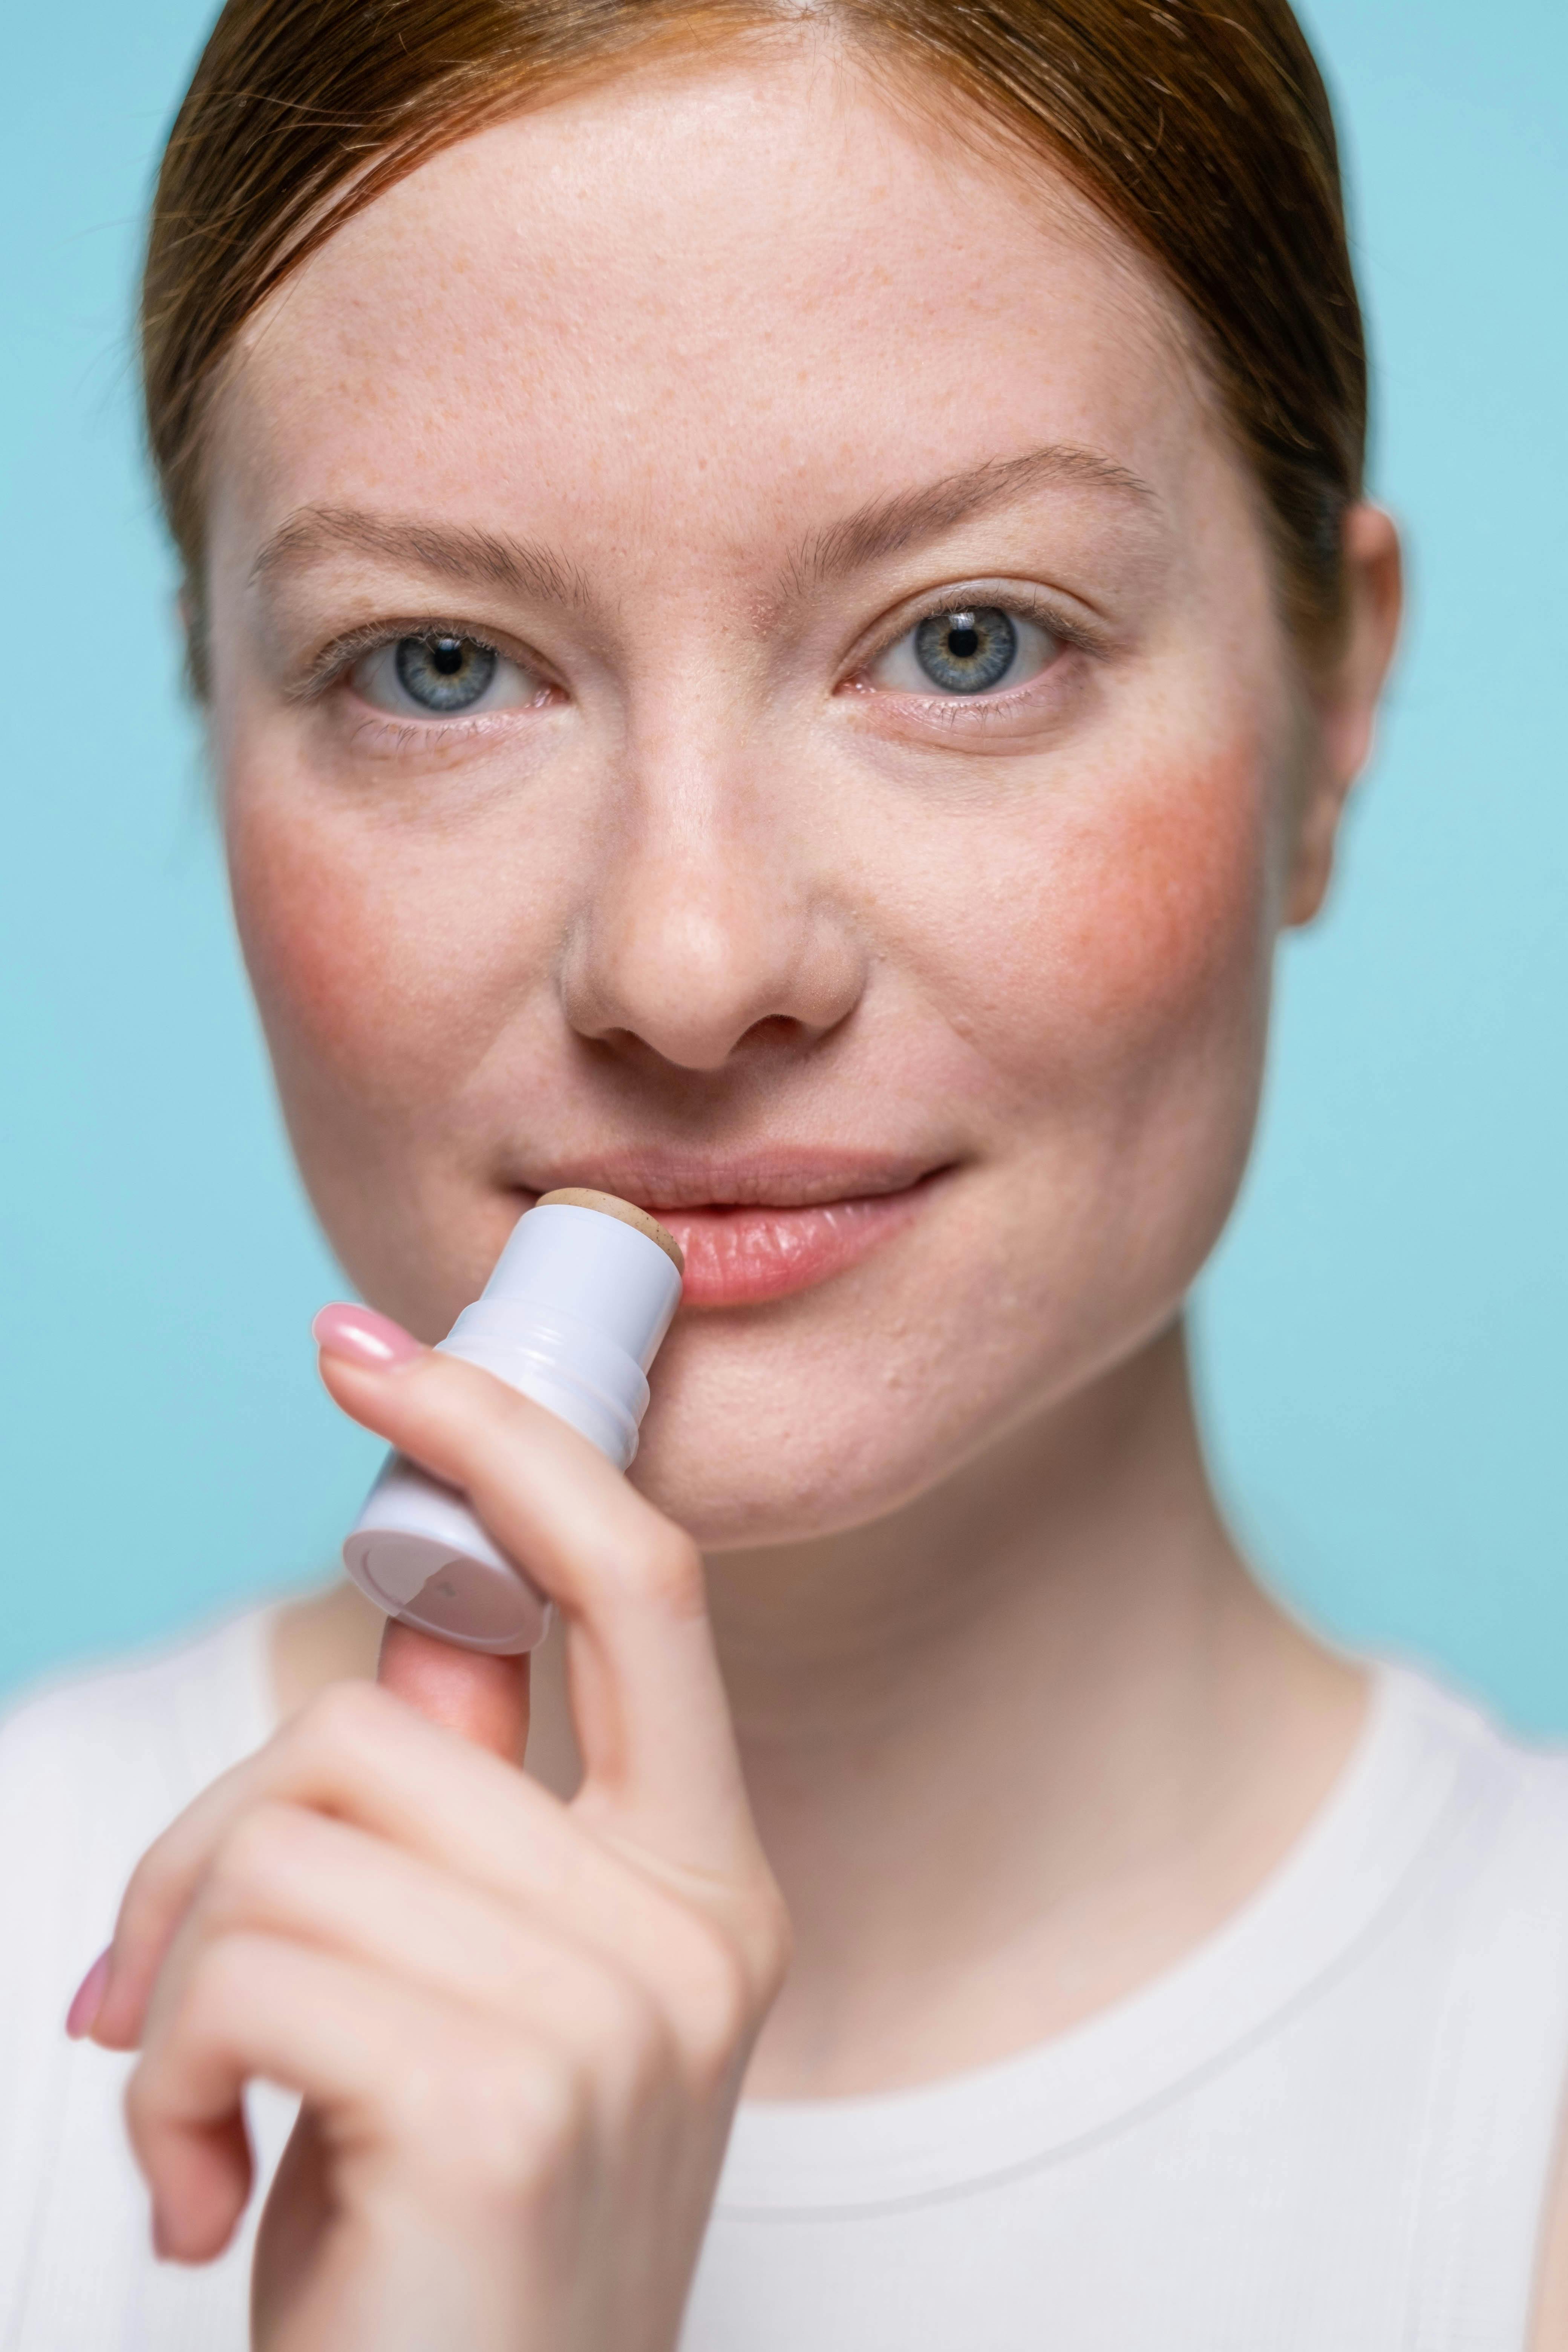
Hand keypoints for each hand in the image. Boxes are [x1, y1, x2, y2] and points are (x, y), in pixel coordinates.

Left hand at [84, 1323, 789, 2351]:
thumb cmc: (444, 2254)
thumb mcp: (476, 2010)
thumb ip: (469, 1816)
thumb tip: (421, 1629)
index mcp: (703, 1890)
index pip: (636, 1586)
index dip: (509, 1445)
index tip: (372, 1358)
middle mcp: (692, 1934)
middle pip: (382, 1727)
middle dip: (210, 1843)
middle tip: (148, 1999)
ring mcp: (619, 2016)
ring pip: (292, 1837)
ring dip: (172, 1983)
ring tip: (193, 2123)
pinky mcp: (507, 2102)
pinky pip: (247, 1968)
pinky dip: (160, 2079)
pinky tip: (197, 2196)